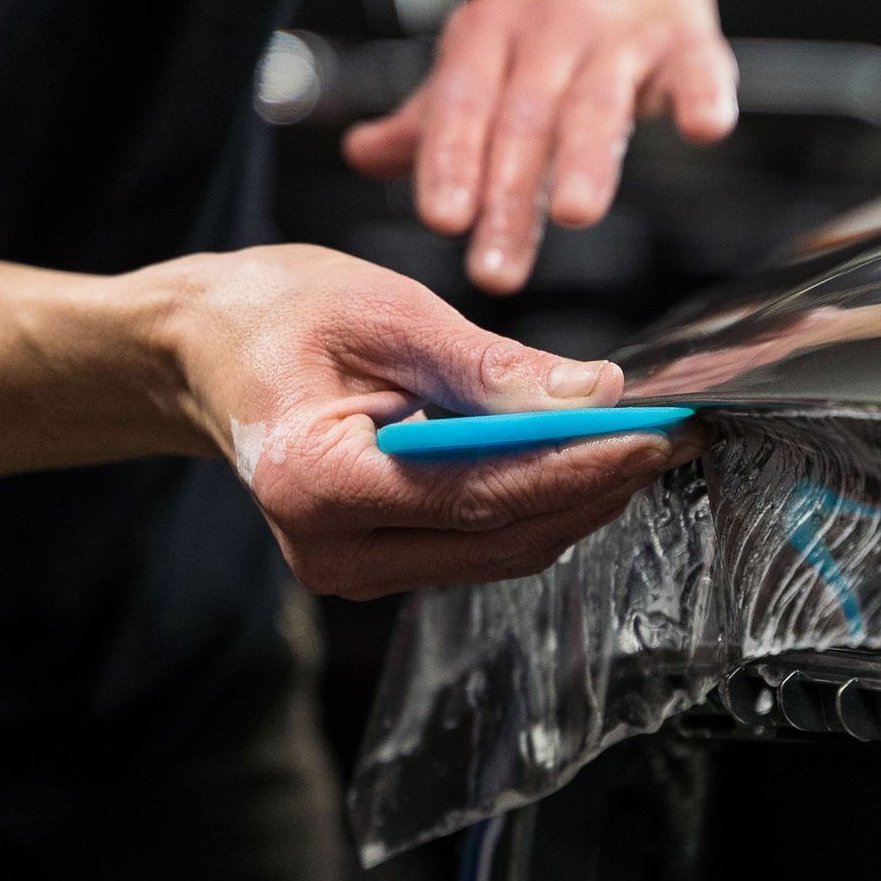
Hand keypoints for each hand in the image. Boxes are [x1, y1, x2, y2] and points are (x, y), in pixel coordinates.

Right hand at [154, 244, 699, 598]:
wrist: (206, 350)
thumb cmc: (277, 315)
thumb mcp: (383, 313)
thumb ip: (487, 365)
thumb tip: (594, 394)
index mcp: (316, 484)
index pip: (480, 495)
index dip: (580, 469)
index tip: (657, 434)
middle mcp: (333, 551)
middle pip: (502, 538)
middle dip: (597, 488)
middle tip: (673, 434)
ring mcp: (356, 568)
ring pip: (501, 550)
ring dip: (579, 500)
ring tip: (645, 440)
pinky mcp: (381, 561)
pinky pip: (481, 541)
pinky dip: (540, 501)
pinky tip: (585, 456)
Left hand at [342, 0, 738, 294]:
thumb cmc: (550, 36)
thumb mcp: (480, 69)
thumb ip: (430, 123)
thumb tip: (363, 153)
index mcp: (489, 34)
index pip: (463, 103)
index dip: (451, 160)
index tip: (443, 219)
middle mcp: (552, 28)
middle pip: (526, 117)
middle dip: (510, 193)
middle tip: (496, 268)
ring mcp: (622, 36)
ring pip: (599, 100)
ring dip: (586, 158)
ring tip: (575, 213)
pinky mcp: (689, 44)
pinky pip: (697, 70)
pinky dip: (701, 97)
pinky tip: (703, 129)